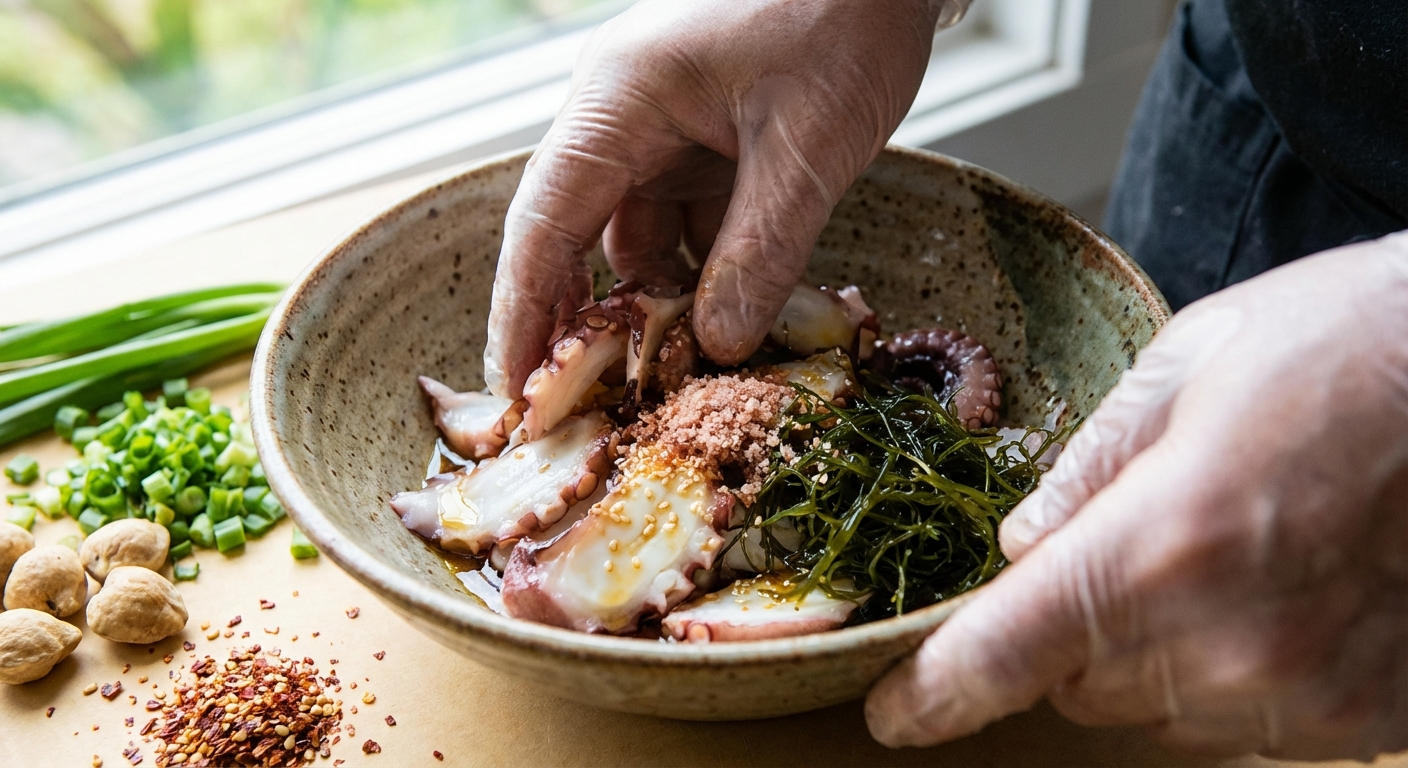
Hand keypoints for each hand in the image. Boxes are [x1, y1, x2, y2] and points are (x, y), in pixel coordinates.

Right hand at [483, 0, 965, 397]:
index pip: (544, 224)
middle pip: (574, 235)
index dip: (523, 315)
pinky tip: (720, 324)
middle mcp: (623, 115)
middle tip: (576, 407)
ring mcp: (664, 127)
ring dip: (651, 305)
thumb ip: (760, 250)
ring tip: (662, 380)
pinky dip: (699, 274)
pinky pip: (684, 223)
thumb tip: (716, 346)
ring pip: (634, 237)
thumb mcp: (806, 146)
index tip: (514, 393)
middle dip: (576, 321)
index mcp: (618, 101)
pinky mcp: (707, 141)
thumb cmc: (845, 14)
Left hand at [866, 231, 1407, 759]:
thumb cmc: (1347, 344)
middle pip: (1075, 686)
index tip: (895, 714)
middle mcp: (1231, 641)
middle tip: (1124, 545)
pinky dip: (1231, 675)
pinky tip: (1276, 593)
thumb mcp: (1188, 362)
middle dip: (1068, 630)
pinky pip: (1244, 728)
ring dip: (1151, 655)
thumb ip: (1086, 466)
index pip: (1006, 651)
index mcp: (1166, 539)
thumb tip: (1019, 544)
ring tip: (1221, 554)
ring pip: (1154, 714)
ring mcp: (1306, 693)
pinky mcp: (1366, 718)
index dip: (934, 691)